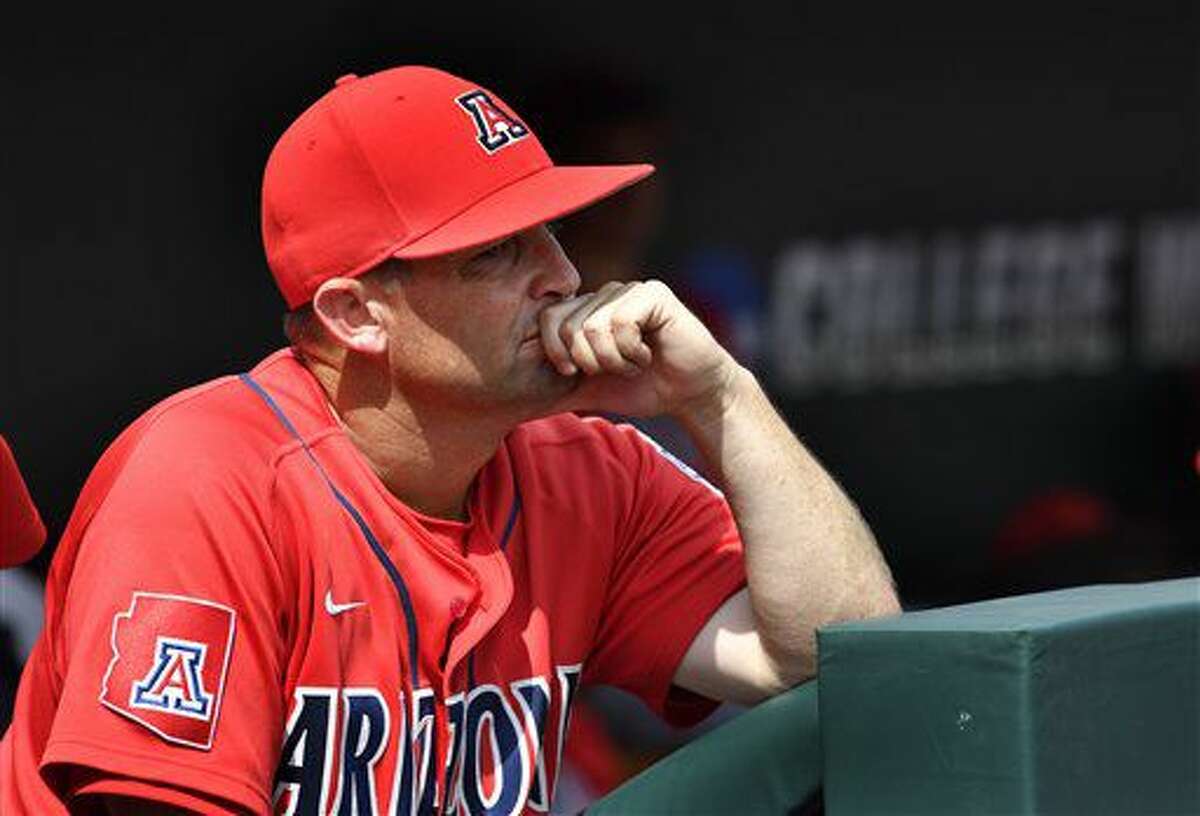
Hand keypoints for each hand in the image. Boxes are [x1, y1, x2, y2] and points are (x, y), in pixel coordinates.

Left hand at [538, 280, 738, 419]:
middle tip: (614, 370)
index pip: (547, 319)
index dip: (555, 352)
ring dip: (614, 361)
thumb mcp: (587, 393)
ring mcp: (629, 291)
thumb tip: (510, 410)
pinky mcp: (653, 294)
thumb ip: (551, 393)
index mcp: (586, 311)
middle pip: (567, 324)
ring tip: (634, 364)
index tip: (574, 374)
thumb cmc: (641, 390)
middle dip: (588, 362)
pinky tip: (649, 355)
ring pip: (593, 326)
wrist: (691, 394)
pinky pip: (620, 322)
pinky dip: (631, 351)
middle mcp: (605, 295)